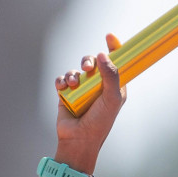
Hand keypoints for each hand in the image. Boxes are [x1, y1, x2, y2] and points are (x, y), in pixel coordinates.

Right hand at [54, 33, 124, 170]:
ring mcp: (81, 90)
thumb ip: (111, 75)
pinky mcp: (67, 94)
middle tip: (88, 68)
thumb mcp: (112, 98)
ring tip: (73, 84)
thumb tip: (103, 54)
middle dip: (89, 61)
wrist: (79, 140)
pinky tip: (63, 88)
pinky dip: (62, 81)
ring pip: (76, 70)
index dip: (114, 48)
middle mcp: (98, 86)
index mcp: (113, 87)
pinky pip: (62, 79)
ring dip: (73, 74)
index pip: (115, 63)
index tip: (109, 37)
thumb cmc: (100, 123)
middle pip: (93, 62)